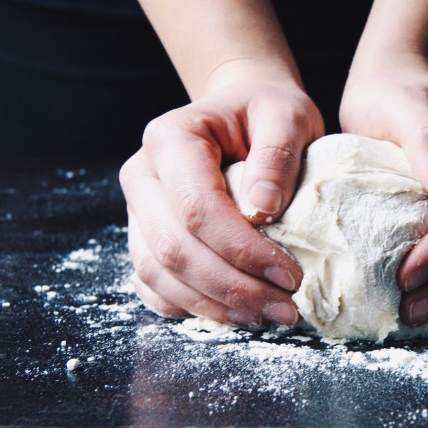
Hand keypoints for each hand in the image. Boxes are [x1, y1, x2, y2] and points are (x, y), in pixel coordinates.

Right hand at [120, 67, 323, 327]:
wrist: (242, 112)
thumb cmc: (266, 112)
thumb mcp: (286, 116)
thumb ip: (277, 154)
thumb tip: (262, 209)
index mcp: (170, 139)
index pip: (197, 208)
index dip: (242, 250)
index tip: (290, 274)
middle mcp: (142, 175)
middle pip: (174, 248)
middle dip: (232, 288)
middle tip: (285, 308)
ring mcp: (137, 211)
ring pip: (160, 274)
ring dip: (214, 305)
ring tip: (268, 316)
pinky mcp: (143, 238)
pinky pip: (154, 287)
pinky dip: (192, 308)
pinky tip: (235, 314)